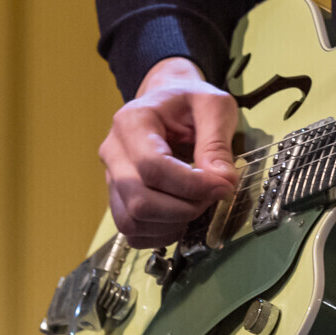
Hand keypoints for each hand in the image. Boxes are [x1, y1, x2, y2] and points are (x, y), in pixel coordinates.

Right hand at [98, 57, 239, 246]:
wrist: (168, 101)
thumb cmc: (189, 101)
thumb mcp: (213, 106)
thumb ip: (217, 142)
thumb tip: (221, 181)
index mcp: (132, 122)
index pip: (152, 167)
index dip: (191, 185)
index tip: (223, 186)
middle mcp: (114, 152)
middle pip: (139, 200)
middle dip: (184, 208)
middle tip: (213, 196)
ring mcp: (112, 178)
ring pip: (132, 220)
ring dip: (173, 223)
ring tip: (199, 204)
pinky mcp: (119, 197)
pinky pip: (131, 231)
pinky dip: (160, 234)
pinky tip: (183, 217)